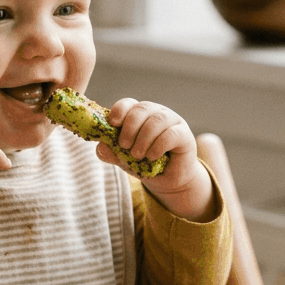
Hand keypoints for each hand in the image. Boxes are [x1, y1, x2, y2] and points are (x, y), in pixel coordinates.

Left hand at [98, 99, 214, 221]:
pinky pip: (171, 134)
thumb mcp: (124, 159)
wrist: (167, 180)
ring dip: (143, 139)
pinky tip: (152, 156)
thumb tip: (100, 147)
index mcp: (139, 114)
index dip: (119, 110)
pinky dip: (158, 146)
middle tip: (124, 145)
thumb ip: (111, 152)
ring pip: (156, 120)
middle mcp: (156, 113)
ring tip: (137, 155)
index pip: (128, 103)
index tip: (113, 123)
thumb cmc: (145, 164)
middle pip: (141, 109)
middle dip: (129, 128)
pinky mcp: (184, 134)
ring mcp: (172, 121)